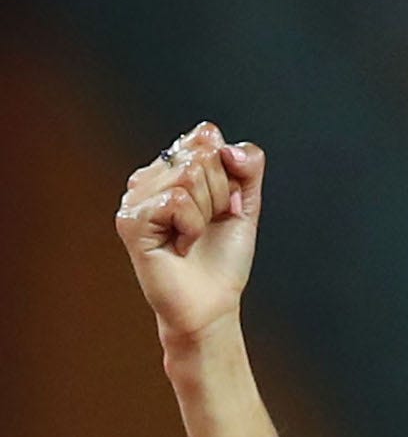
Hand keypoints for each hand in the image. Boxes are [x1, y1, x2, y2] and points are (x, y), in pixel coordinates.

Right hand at [114, 122, 265, 344]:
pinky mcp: (130, 220)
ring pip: (190, 175)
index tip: (224, 203)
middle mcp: (149, 177)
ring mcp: (135, 197)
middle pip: (202, 155)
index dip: (229, 170)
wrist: (213, 302)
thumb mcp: (246, 202)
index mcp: (172, 168)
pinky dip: (192, 226)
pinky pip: (177, 200)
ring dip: (206, 212)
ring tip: (191, 235)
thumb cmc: (223, 256)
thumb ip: (248, 165)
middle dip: (220, 194)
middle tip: (207, 224)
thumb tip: (225, 147)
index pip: (206, 134)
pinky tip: (180, 245)